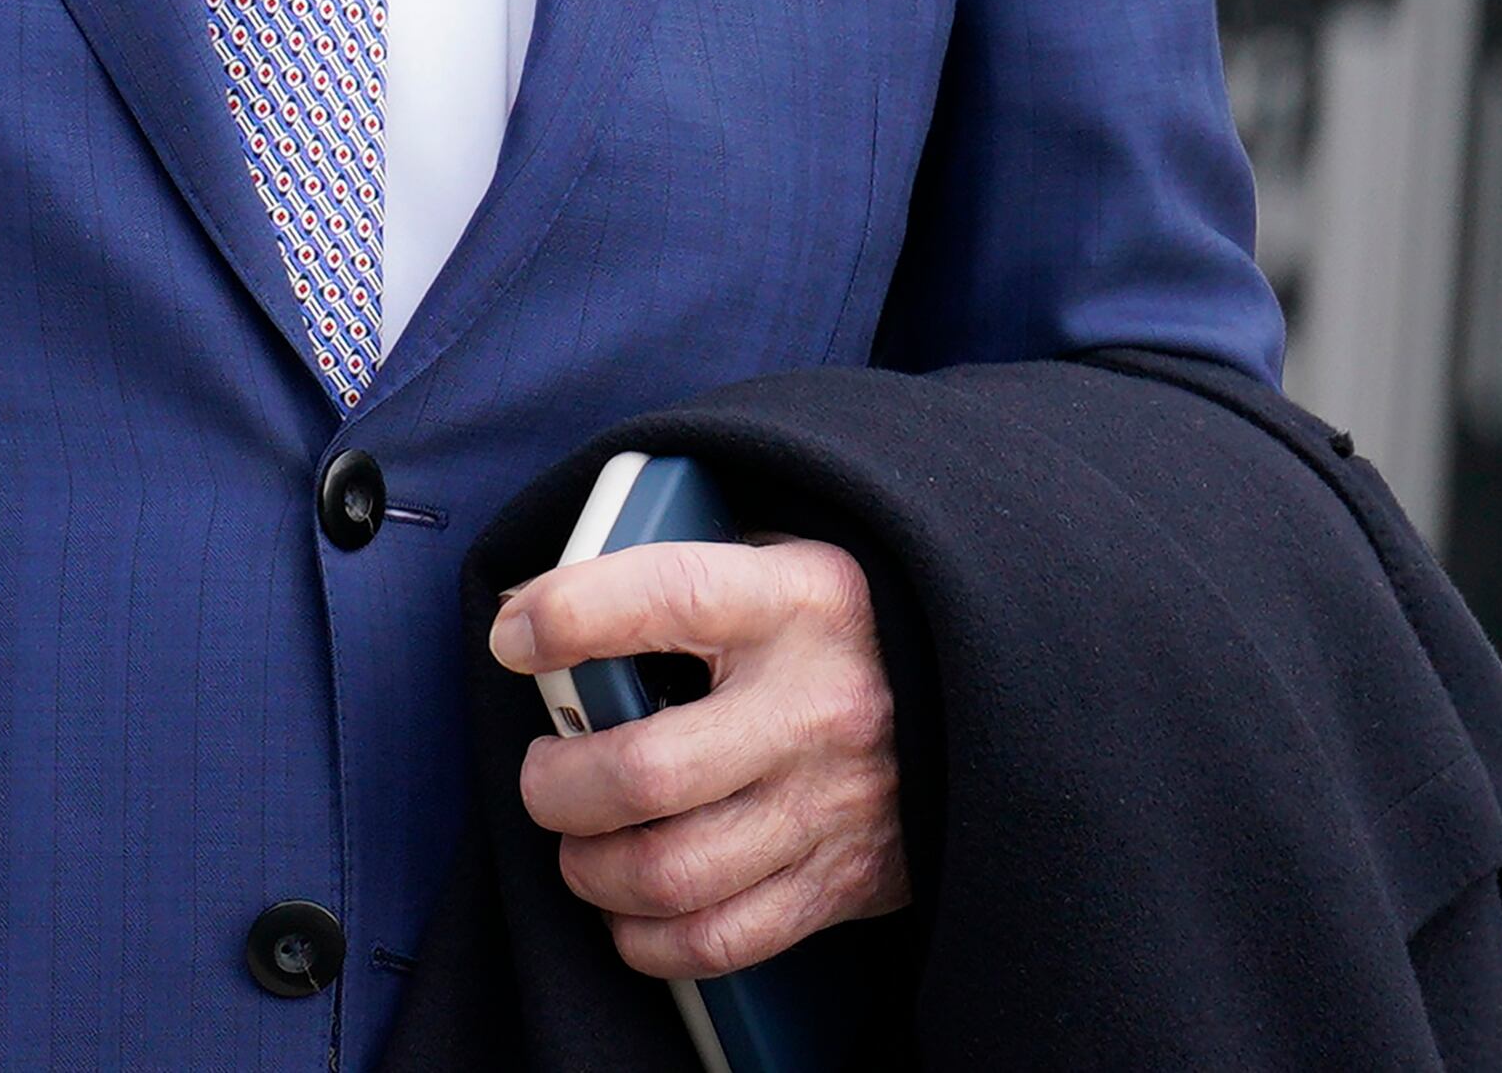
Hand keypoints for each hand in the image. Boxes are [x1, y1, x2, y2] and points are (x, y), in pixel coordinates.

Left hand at [488, 536, 909, 980]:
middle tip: (547, 771)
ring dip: (591, 868)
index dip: (570, 615)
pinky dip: (646, 936)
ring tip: (581, 843)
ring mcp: (831, 805)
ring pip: (669, 872)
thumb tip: (548, 614)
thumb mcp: (783, 562)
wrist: (986, 688)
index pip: (668, 595)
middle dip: (558, 783)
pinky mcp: (842, 881)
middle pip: (646, 772)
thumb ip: (684, 578)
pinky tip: (629, 905)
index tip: (515, 635)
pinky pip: (716, 939)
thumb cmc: (841, 621)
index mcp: (798, 601)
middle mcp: (816, 706)